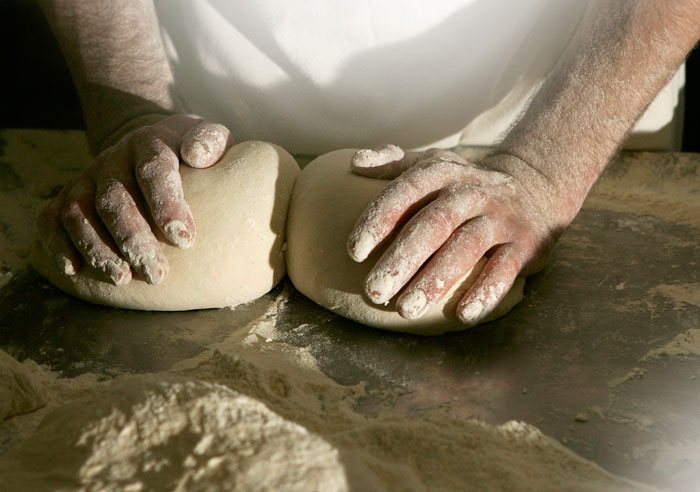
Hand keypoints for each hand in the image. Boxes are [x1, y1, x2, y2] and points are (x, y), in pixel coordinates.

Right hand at [37, 114, 231, 284]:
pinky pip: (51, 218)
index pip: (154, 170)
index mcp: (149, 143)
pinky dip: (57, 244)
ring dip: (97, 248)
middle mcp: (113, 159)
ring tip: (122, 278)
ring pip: (79, 211)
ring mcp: (87, 177)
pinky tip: (74, 270)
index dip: (167, 205)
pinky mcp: (69, 196)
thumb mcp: (209, 138)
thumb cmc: (190, 151)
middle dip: (133, 239)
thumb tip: (197, 155)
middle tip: (156, 274)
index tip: (185, 240)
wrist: (151, 143)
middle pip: (115, 199)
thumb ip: (210, 141)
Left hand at [347, 144, 568, 325]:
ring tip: (406, 309)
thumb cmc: (465, 185)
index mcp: (443, 173)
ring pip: (467, 246)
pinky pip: (506, 268)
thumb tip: (354, 162)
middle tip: (374, 291)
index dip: (381, 218)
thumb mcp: (434, 164)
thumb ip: (394, 164)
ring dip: (436, 279)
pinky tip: (462, 315)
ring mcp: (501, 218)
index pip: (408, 190)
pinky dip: (486, 291)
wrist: (535, 185)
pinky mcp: (526, 243)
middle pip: (435, 223)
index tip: (354, 251)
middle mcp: (473, 192)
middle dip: (403, 258)